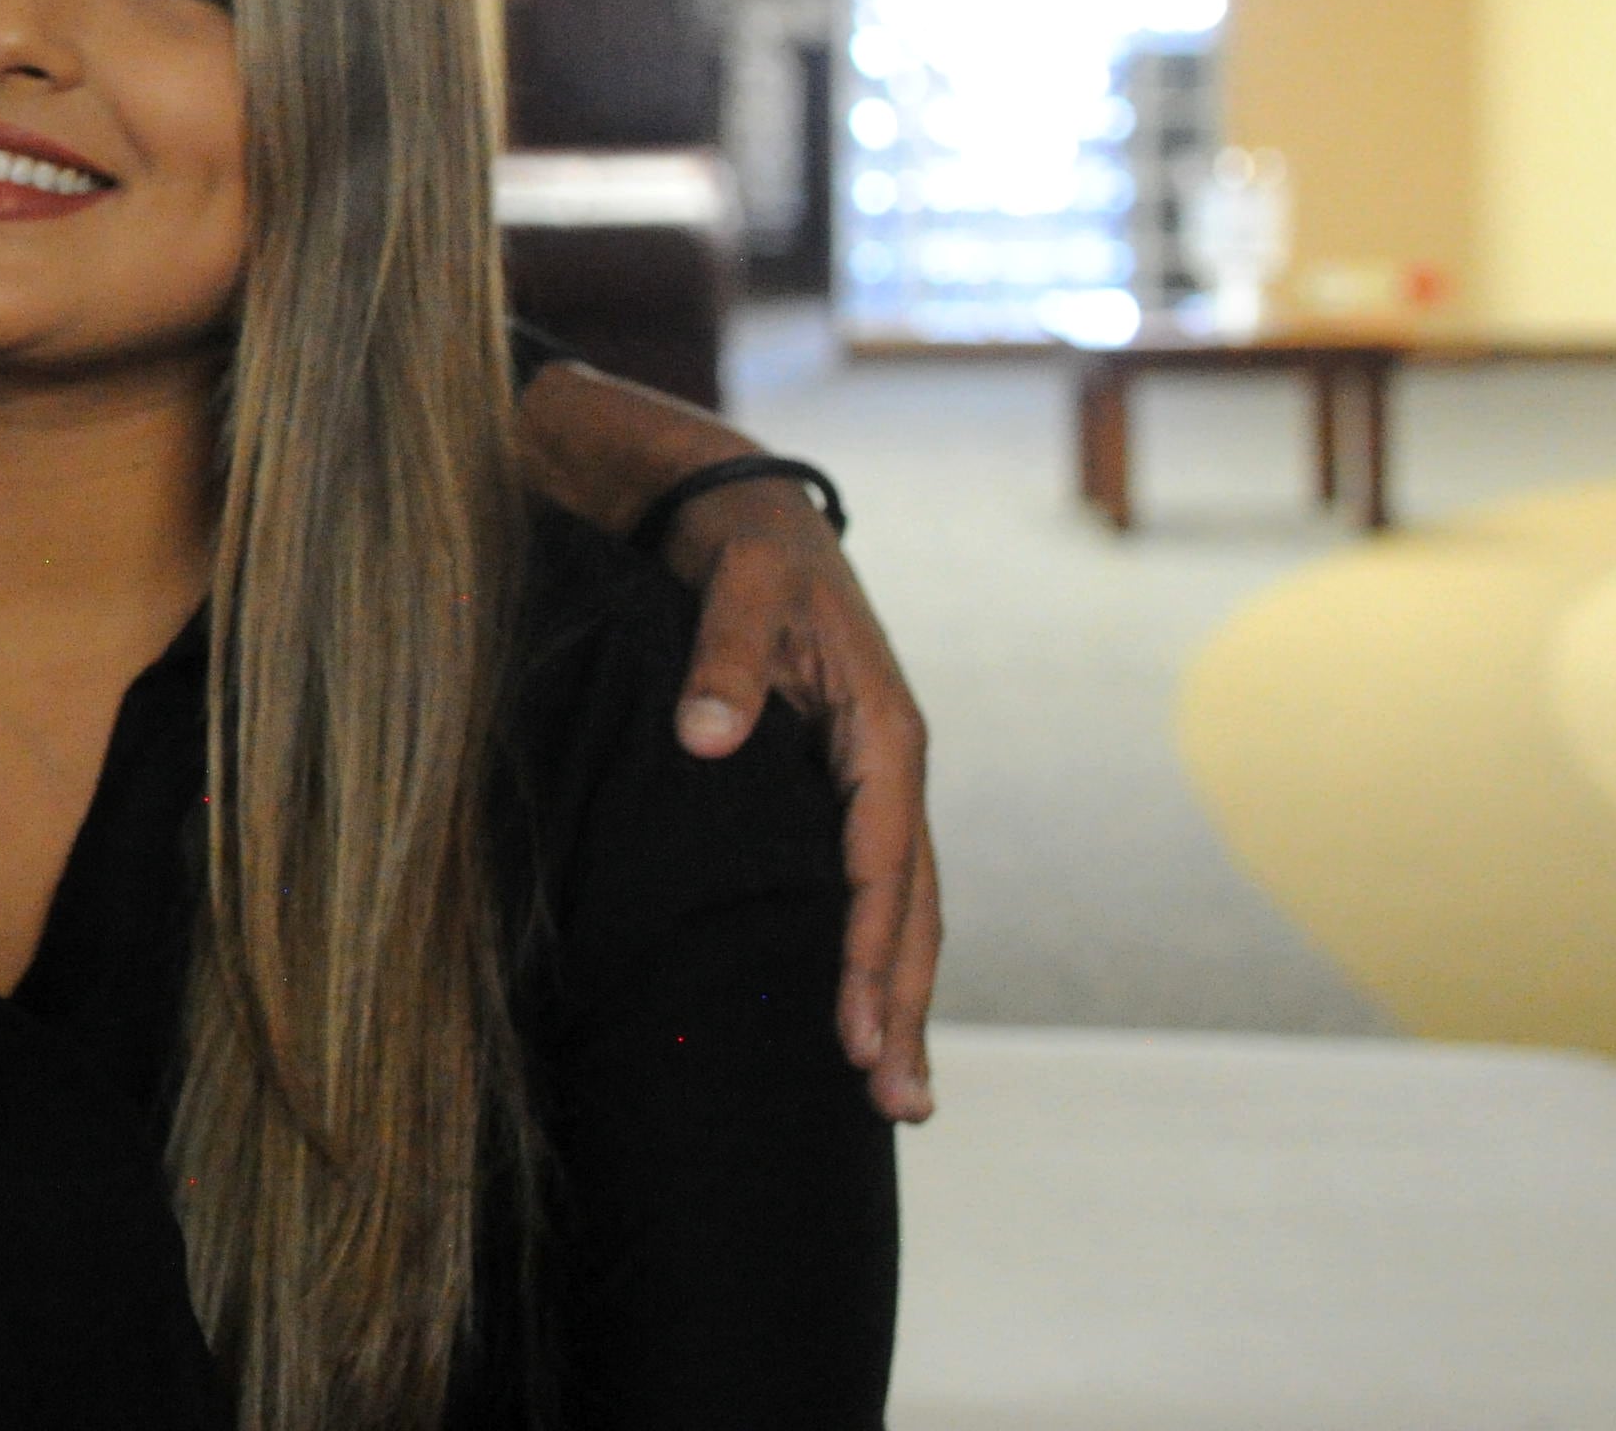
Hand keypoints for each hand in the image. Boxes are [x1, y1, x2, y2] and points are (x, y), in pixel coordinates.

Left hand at [667, 479, 940, 1123]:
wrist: (741, 509)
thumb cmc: (740, 546)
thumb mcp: (735, 581)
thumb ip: (723, 656)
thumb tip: (706, 741)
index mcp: (883, 729)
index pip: (882, 862)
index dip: (870, 949)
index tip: (855, 1028)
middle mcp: (889, 766)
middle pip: (909, 907)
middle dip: (903, 1006)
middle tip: (898, 1106)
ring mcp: (867, 783)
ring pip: (896, 910)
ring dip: (895, 999)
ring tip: (896, 1095)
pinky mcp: (834, 789)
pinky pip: (863, 888)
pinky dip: (869, 955)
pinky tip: (859, 1016)